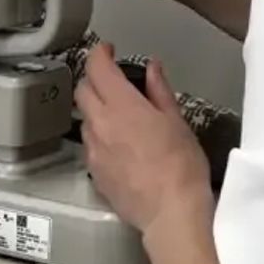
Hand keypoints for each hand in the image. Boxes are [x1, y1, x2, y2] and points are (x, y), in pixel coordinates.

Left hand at [74, 43, 210, 233]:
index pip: (97, 68)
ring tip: (120, 117)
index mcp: (122, 106)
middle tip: (112, 81)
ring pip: (84, 119)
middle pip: (82, 90)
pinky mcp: (94, 173)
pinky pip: (90, 146)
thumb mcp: (177, 121)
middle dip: (94, 80)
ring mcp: (94, 150)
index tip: (108, 51)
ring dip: (96, 110)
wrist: (170, 212)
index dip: (100, 54)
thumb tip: (152, 68)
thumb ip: (159, 91)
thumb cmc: (181, 166)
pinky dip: (99, 137)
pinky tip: (119, 146)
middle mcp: (100, 124)